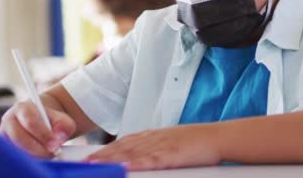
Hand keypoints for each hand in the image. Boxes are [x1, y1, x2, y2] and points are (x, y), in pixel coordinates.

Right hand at [0, 100, 75, 157]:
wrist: (43, 122)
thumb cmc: (50, 120)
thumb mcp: (62, 118)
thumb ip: (64, 124)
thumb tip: (58, 136)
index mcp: (22, 108)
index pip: (30, 120)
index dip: (43, 133)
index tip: (55, 143)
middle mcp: (9, 121)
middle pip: (20, 137)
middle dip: (38, 148)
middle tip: (53, 153)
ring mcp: (5, 137)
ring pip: (16, 150)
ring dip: (34, 156)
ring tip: (48, 155)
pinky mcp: (6, 150)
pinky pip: (16, 158)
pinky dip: (30, 160)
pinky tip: (40, 158)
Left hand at [85, 123, 221, 170]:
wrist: (217, 137)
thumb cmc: (197, 143)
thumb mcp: (171, 144)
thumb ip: (154, 150)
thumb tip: (138, 160)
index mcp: (153, 136)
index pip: (124, 142)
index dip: (106, 150)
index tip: (91, 157)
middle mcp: (153, 138)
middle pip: (123, 147)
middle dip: (103, 155)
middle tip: (85, 162)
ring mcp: (162, 145)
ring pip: (132, 152)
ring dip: (112, 158)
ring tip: (95, 165)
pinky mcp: (172, 154)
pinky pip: (151, 159)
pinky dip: (136, 163)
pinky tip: (125, 167)